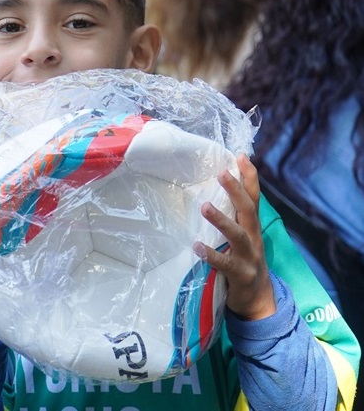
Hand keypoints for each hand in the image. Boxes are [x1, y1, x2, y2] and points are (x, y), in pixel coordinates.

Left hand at [194, 154, 275, 320]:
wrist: (259, 300)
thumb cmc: (245, 261)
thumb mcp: (244, 236)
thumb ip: (235, 217)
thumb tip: (216, 190)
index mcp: (253, 226)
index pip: (254, 196)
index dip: (249, 176)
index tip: (240, 155)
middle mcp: (254, 237)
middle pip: (248, 210)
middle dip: (236, 191)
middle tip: (222, 173)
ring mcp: (249, 257)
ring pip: (238, 235)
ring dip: (222, 220)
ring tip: (205, 206)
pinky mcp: (240, 275)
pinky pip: (224, 264)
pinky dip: (211, 254)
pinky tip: (196, 246)